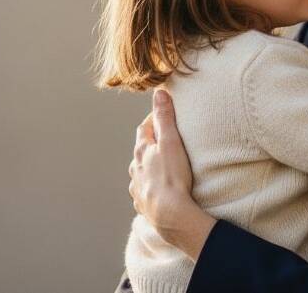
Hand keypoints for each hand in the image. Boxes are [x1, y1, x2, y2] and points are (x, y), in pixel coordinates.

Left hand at [128, 89, 215, 258]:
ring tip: (166, 168)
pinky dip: (151, 187)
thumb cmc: (173, 176)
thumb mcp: (172, 141)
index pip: (145, 128)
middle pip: (141, 151)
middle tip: (168, 142)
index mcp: (141, 151)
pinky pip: (145, 192)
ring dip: (150, 167)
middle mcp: (134, 169)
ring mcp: (137, 188)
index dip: (155, 120)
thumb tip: (158, 92)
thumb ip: (165, 117)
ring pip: (141, 172)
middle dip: (152, 145)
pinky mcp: (142, 205)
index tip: (167, 117)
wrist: (170, 215)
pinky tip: (161, 191)